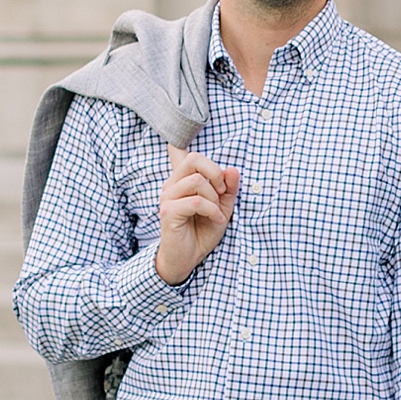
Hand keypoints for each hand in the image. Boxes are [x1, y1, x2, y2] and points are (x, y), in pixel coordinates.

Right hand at [154, 148, 239, 285]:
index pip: (177, 153)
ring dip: (214, 198)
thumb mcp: (222, 208)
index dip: (176, 143)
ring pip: (197, 181)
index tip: (174, 141)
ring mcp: (168, 197)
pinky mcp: (168, 212)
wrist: (188, 259)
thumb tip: (232, 170)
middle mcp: (172, 185)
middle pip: (194, 159)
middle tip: (222, 191)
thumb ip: (228, 189)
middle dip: (215, 173)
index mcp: (183, 181)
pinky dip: (212, 210)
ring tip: (217, 212)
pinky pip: (196, 201)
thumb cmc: (202, 231)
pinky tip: (216, 220)